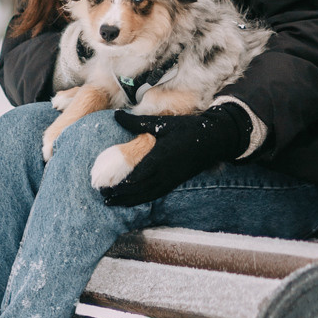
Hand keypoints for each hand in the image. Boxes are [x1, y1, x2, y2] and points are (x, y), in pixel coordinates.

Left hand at [95, 102, 252, 206]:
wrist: (214, 139)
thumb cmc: (187, 129)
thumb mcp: (161, 124)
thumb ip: (136, 123)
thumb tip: (116, 114)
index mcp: (159, 158)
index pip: (136, 177)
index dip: (120, 185)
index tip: (105, 188)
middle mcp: (164, 173)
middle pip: (138, 190)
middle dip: (120, 196)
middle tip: (103, 199)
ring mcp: (171, 180)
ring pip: (147, 195)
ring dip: (129, 201)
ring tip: (112, 203)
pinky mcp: (175, 182)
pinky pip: (156, 194)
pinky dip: (142, 199)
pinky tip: (133, 200)